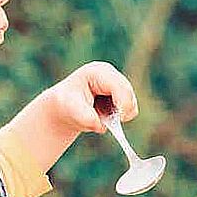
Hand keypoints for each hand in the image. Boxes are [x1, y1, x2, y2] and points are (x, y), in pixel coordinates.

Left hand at [8, 61, 139, 168]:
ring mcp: (117, 82)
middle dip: (121, 111)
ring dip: (119, 114)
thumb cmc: (67, 104)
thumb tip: (100, 125)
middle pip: (128, 93)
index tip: (120, 119)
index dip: (123, 103)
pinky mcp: (122, 93)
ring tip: (101, 116)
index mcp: (98, 71)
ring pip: (131, 103)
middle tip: (107, 122)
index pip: (118, 86)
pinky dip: (119, 116)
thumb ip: (85, 117)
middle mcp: (110, 74)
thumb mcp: (71, 110)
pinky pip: (130, 108)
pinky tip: (105, 115)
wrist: (65, 106)